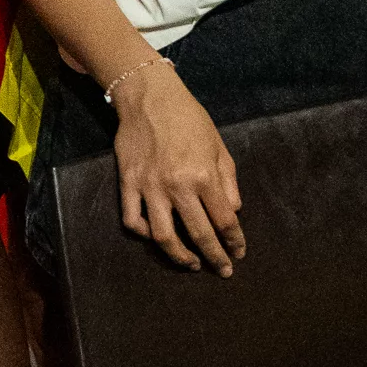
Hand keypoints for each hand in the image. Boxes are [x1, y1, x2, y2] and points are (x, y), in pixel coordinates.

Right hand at [111, 65, 243, 273]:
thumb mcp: (218, 145)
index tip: (238, 253)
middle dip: (214, 257)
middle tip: (222, 270)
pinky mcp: (127, 183)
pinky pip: (132, 219)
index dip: (234, 241)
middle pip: (199, 234)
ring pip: (163, 236)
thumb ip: (228, 180)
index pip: (224, 220)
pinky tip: (155, 236)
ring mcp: (149, 186)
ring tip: (190, 263)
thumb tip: (233, 212)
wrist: (149, 96)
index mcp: (203, 175)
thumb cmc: (189, 118)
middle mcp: (177, 185)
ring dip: (179, 256)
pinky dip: (143, 234)